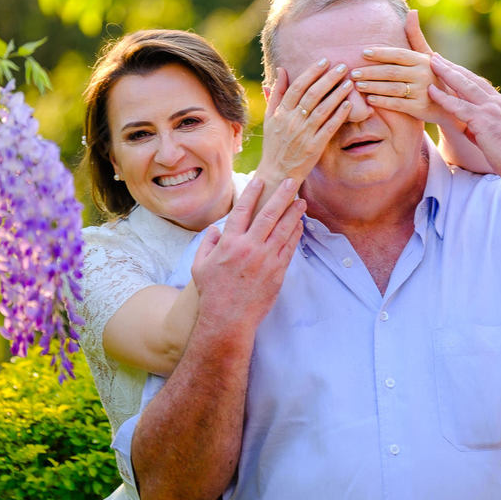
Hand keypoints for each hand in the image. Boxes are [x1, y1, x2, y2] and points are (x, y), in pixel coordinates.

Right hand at [191, 178, 305, 331]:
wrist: (228, 319)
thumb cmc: (212, 294)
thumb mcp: (199, 267)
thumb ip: (206, 245)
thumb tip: (214, 229)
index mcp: (229, 243)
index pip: (243, 210)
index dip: (253, 193)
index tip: (260, 180)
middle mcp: (249, 248)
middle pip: (269, 215)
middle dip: (281, 196)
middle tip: (290, 182)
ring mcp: (265, 259)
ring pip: (283, 230)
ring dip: (294, 213)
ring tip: (301, 201)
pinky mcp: (277, 272)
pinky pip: (289, 248)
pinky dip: (295, 234)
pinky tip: (299, 225)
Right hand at [258, 59, 352, 184]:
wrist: (277, 172)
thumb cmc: (274, 143)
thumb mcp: (270, 117)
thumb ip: (277, 93)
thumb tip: (282, 69)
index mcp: (281, 113)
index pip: (297, 87)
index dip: (312, 72)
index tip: (324, 61)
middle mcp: (292, 122)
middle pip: (312, 95)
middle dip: (328, 78)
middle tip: (342, 66)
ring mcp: (304, 135)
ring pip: (322, 109)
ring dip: (337, 94)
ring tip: (349, 82)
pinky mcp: (314, 147)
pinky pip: (329, 128)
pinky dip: (339, 115)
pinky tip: (349, 104)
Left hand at [354, 10, 452, 126]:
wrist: (446, 103)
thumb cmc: (430, 75)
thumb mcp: (426, 55)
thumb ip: (415, 35)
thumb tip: (412, 11)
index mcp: (422, 60)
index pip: (398, 54)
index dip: (380, 53)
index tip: (363, 53)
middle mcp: (422, 74)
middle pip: (391, 71)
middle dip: (370, 72)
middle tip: (353, 73)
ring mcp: (422, 92)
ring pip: (392, 88)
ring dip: (373, 86)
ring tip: (357, 85)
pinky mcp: (419, 108)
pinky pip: (397, 104)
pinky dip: (382, 101)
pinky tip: (370, 99)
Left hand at [428, 54, 500, 183]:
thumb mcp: (495, 137)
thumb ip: (480, 129)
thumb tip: (467, 129)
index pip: (479, 84)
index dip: (463, 74)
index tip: (450, 66)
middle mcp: (497, 102)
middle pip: (470, 79)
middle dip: (452, 66)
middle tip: (436, 56)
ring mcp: (491, 109)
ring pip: (464, 86)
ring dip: (446, 73)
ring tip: (431, 62)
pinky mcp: (484, 120)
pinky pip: (459, 106)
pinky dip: (444, 97)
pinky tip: (431, 90)